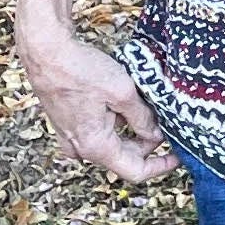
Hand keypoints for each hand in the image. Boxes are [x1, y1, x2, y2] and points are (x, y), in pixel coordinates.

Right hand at [16, 21, 177, 182]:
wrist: (45, 52)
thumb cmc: (80, 70)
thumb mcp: (123, 93)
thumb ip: (143, 119)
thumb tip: (156, 135)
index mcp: (95, 147)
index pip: (136, 171)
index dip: (161, 166)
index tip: (179, 156)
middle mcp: (81, 148)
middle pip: (125, 156)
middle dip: (148, 142)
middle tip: (167, 121)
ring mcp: (71, 137)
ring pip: (113, 142)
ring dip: (132, 129)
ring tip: (148, 106)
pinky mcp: (68, 123)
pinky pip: (98, 131)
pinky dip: (115, 122)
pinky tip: (125, 101)